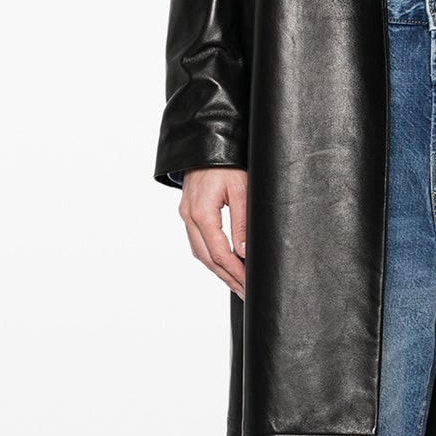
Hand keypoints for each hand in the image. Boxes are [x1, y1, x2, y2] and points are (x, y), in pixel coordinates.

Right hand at [178, 166, 246, 299]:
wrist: (205, 143)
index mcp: (202, 213)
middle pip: (207, 258)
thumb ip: (242, 222)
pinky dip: (210, 256)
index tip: (249, 283)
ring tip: (236, 284)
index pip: (219, 253)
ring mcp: (185, 215)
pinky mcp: (188, 213)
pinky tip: (222, 264)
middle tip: (244, 292)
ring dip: (218, 270)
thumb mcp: (241, 189)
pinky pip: (197, 242)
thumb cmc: (226, 162)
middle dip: (227, 277)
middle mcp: (189, 217)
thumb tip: (243, 251)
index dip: (235, 271)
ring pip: (200, 252)